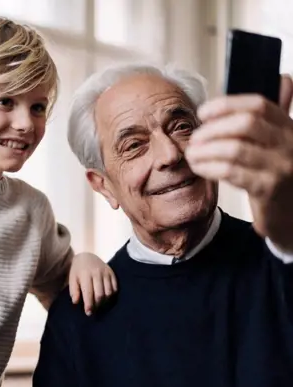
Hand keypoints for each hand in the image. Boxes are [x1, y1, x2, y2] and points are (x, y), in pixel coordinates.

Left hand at [68, 252, 116, 315]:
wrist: (86, 256)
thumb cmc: (77, 270)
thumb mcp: (72, 278)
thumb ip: (73, 290)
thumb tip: (76, 302)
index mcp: (85, 274)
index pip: (88, 293)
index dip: (89, 304)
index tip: (88, 313)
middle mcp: (97, 273)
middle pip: (100, 294)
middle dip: (97, 305)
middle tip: (93, 310)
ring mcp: (106, 272)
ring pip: (109, 292)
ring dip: (105, 301)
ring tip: (99, 305)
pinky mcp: (112, 273)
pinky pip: (115, 287)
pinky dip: (111, 295)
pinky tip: (105, 298)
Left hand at [186, 75, 292, 251]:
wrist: (292, 217)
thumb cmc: (280, 177)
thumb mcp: (282, 143)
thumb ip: (277, 116)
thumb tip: (282, 79)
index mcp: (290, 128)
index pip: (259, 105)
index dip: (227, 104)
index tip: (203, 111)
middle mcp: (290, 144)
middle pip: (245, 123)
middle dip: (213, 129)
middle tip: (195, 138)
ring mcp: (280, 167)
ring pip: (234, 148)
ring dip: (205, 149)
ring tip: (192, 154)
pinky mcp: (268, 189)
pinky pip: (230, 171)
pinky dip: (209, 167)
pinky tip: (200, 167)